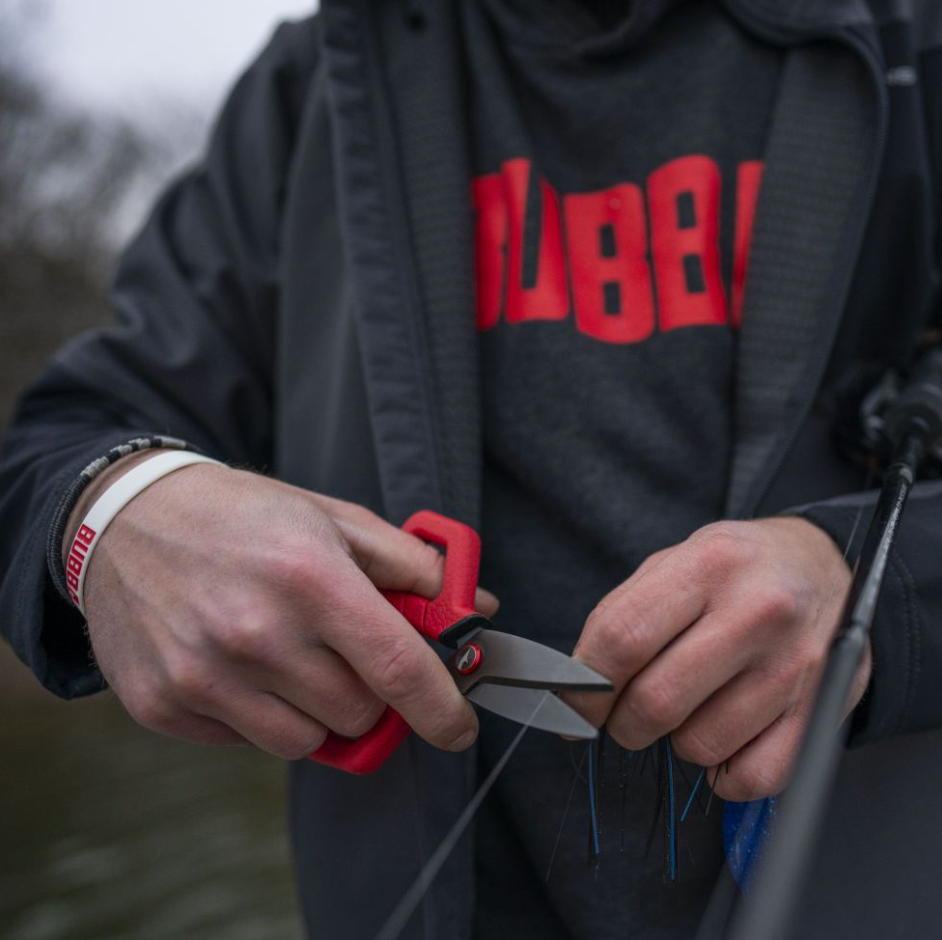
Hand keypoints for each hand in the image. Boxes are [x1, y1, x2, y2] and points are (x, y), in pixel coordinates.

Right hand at [68, 454, 495, 758]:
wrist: (126, 520)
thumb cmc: (241, 516)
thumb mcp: (334, 518)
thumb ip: (413, 565)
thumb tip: (476, 608)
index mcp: (310, 577)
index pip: (398, 668)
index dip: (442, 709)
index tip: (458, 728)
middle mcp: (256, 633)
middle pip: (358, 713)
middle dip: (368, 690)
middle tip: (344, 652)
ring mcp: (204, 676)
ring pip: (306, 740)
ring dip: (314, 709)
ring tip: (287, 654)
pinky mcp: (166, 706)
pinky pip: (247, 743)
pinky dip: (259, 714)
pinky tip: (238, 663)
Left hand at [565, 518, 869, 800]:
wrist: (827, 566)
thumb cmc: (735, 570)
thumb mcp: (675, 561)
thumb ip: (624, 615)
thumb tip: (576, 686)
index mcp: (707, 565)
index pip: (622, 638)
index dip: (584, 686)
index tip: (572, 708)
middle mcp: (757, 611)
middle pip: (656, 701)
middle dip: (623, 723)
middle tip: (626, 716)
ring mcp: (795, 665)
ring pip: (700, 745)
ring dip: (678, 743)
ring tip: (691, 709)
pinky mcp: (825, 711)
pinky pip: (754, 776)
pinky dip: (726, 775)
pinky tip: (726, 740)